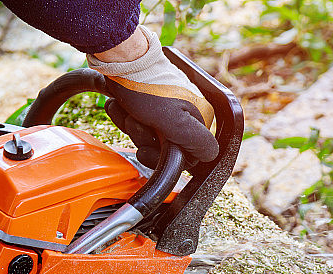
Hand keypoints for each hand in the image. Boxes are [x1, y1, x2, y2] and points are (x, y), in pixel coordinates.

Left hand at [89, 26, 218, 168]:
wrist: (122, 58)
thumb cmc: (146, 88)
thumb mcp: (175, 121)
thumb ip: (198, 142)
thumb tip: (211, 154)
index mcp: (201, 116)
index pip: (184, 155)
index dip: (162, 156)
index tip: (145, 148)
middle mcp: (188, 111)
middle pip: (164, 145)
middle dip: (143, 137)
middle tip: (134, 121)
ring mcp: (169, 104)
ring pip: (149, 133)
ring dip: (131, 126)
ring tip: (127, 110)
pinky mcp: (152, 99)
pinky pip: (139, 119)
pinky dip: (126, 115)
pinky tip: (120, 106)